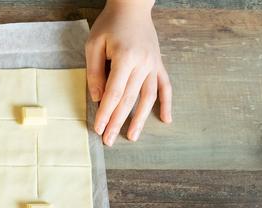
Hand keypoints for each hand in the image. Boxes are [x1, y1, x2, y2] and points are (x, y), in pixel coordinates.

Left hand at [86, 0, 172, 145]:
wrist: (132, 6)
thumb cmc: (110, 24)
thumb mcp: (94, 45)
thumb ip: (95, 72)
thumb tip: (98, 99)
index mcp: (125, 57)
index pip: (114, 92)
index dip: (105, 113)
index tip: (98, 128)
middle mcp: (143, 63)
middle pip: (129, 99)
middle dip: (117, 122)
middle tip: (108, 140)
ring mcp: (154, 64)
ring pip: (148, 97)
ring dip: (140, 119)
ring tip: (132, 137)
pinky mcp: (159, 64)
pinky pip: (166, 86)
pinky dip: (167, 103)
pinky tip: (166, 120)